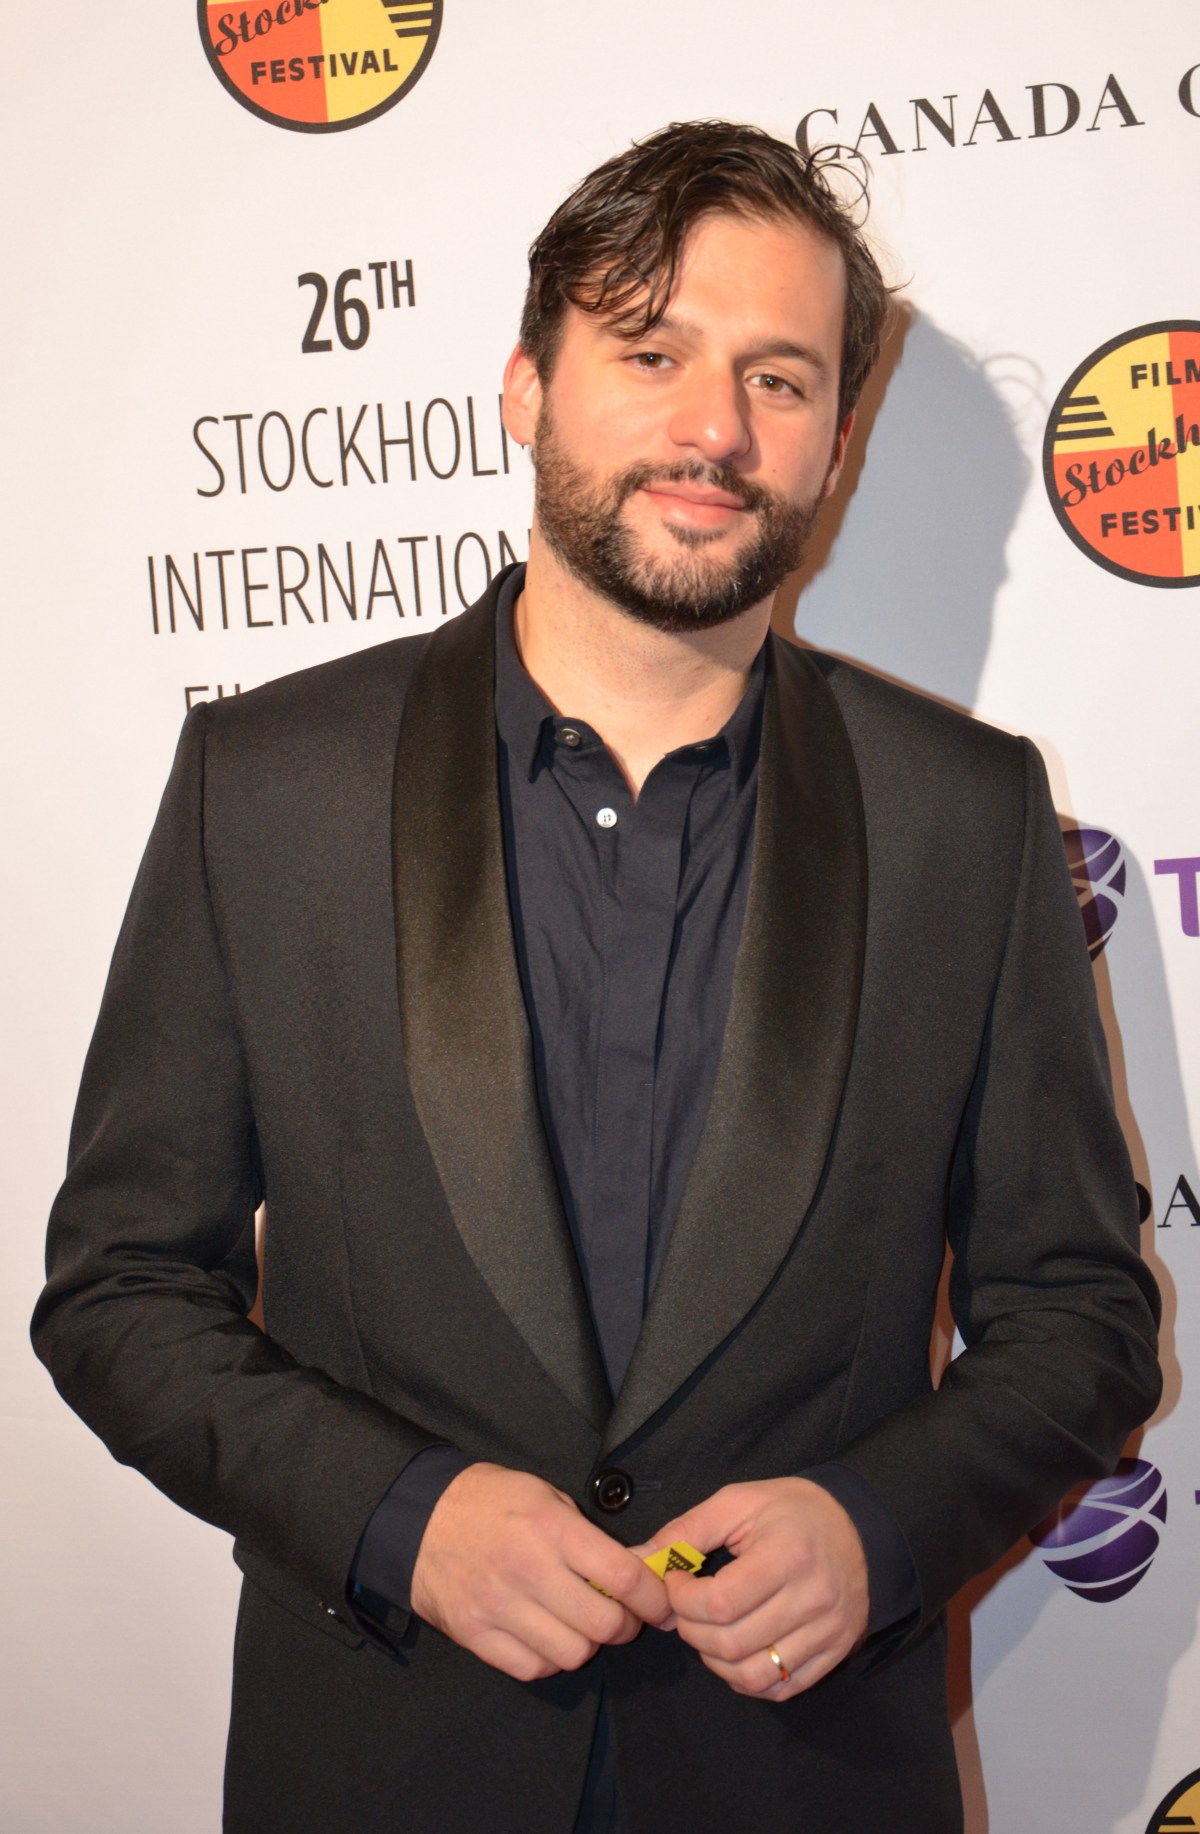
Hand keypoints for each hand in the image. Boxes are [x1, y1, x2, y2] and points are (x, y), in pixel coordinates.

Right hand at [409, 1462, 670, 1682]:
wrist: (419, 1519)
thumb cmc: (492, 1502)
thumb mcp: (546, 1497)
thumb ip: (589, 1537)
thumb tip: (637, 1571)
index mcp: (550, 1528)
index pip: (622, 1577)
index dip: (652, 1597)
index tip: (660, 1604)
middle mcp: (527, 1569)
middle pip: (603, 1624)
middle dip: (624, 1626)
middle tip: (622, 1616)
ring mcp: (499, 1606)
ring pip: (573, 1652)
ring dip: (586, 1643)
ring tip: (579, 1624)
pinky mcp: (476, 1634)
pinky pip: (533, 1668)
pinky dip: (550, 1659)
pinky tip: (547, 1637)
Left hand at [646, 1478, 868, 1699]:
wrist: (856, 1527)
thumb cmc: (791, 1510)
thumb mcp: (738, 1502)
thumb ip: (687, 1530)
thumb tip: (640, 1557)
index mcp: (788, 1556)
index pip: (720, 1604)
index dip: (683, 1600)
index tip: (676, 1582)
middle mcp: (813, 1599)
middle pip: (732, 1644)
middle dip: (691, 1631)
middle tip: (686, 1609)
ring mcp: (827, 1632)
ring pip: (754, 1675)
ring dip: (715, 1661)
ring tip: (709, 1632)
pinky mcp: (834, 1653)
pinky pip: (780, 1688)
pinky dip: (746, 1679)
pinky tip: (736, 1652)